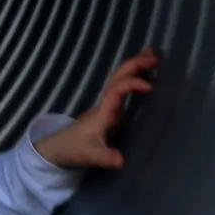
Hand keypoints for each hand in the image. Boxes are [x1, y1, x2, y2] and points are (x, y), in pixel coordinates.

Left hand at [32, 48, 157, 170]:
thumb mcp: (90, 156)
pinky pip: (122, 87)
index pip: (118, 89)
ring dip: (134, 66)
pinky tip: (144, 73)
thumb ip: (105, 157)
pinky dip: (134, 76)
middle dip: (135, 65)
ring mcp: (107, 105)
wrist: (58, 150)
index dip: (133, 84)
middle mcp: (106, 103)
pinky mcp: (109, 110)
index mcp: (103, 111)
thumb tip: (121, 161)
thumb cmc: (73, 149)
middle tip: (156, 57)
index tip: (150, 87)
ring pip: (119, 79)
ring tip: (152, 54)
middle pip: (119, 77)